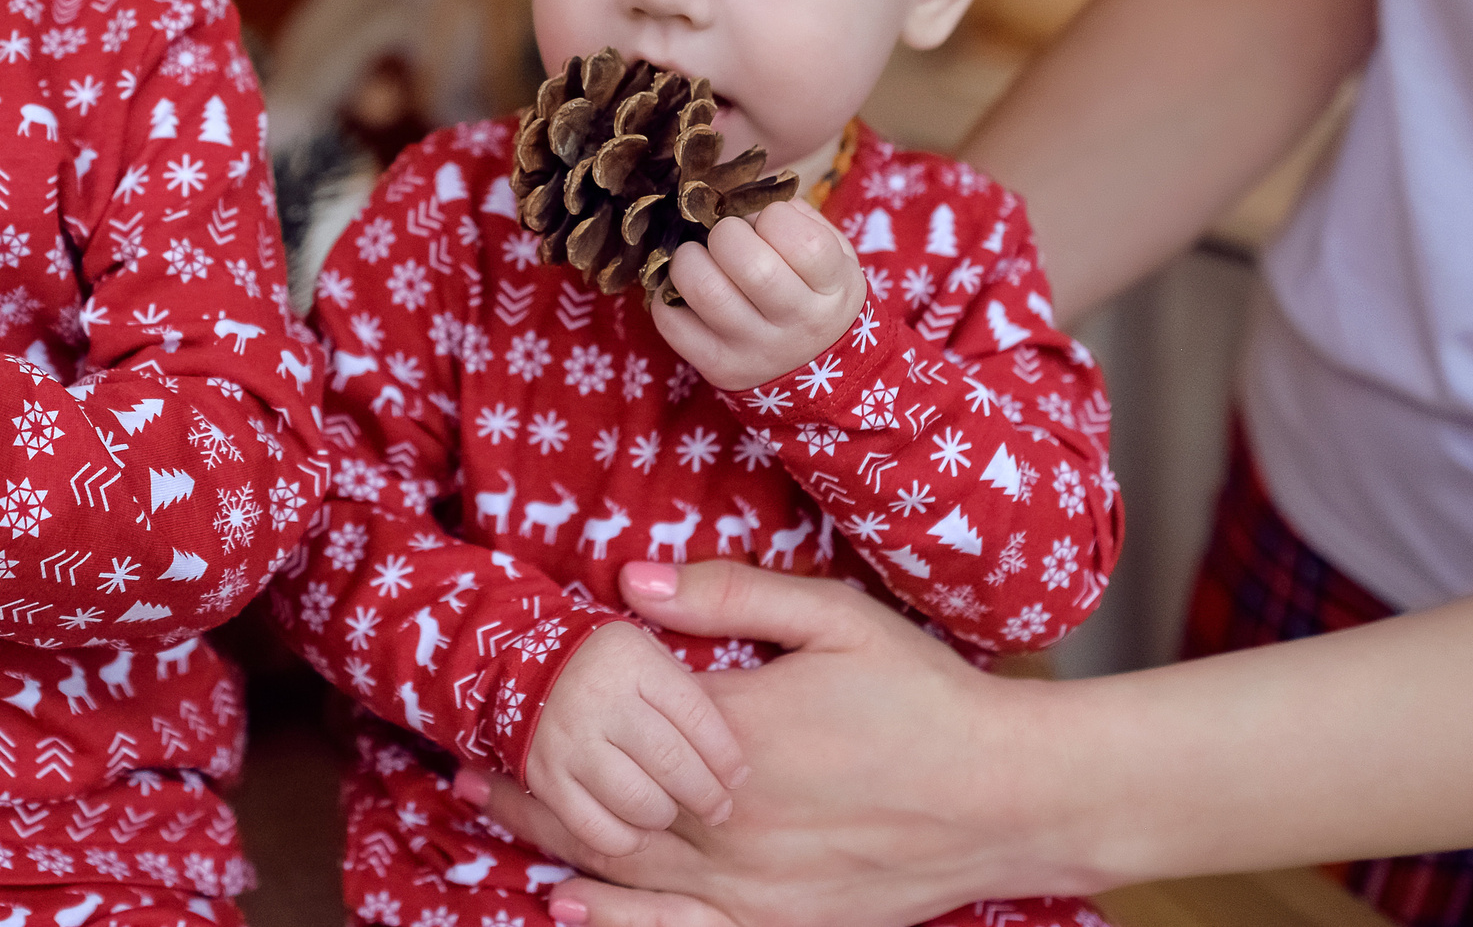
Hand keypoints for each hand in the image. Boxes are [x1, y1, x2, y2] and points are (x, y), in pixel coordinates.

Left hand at [458, 561, 1070, 926]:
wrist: (1010, 794)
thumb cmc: (924, 694)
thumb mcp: (833, 617)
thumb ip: (727, 596)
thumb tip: (630, 580)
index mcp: (735, 734)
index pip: (613, 731)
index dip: (545, 723)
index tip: (493, 706)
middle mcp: (732, 818)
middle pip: (601, 807)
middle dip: (526, 788)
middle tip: (462, 767)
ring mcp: (756, 884)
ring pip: (626, 872)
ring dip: (549, 846)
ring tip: (489, 820)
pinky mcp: (783, 923)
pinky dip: (617, 926)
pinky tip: (567, 910)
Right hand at [491, 619, 749, 859]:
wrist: (517, 662)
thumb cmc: (606, 664)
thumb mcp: (650, 649)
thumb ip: (690, 690)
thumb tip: (737, 760)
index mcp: (631, 658)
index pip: (698, 717)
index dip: (726, 756)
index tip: (737, 776)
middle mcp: (597, 697)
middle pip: (672, 764)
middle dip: (706, 795)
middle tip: (718, 808)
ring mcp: (567, 740)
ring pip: (638, 802)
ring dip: (665, 815)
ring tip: (672, 810)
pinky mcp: (544, 779)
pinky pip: (596, 829)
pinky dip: (626, 838)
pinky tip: (637, 827)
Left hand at [650, 199, 864, 392]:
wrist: (814, 368)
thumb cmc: (816, 293)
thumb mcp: (834, 257)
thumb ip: (800, 219)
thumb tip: (743, 199)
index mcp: (834, 289)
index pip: (807, 244)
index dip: (776, 217)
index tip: (767, 220)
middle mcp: (800, 324)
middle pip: (753, 266)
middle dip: (726, 232)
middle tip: (724, 235)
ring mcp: (757, 350)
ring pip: (707, 290)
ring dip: (689, 259)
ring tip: (696, 256)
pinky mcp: (718, 366)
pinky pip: (672, 323)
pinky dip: (665, 295)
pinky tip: (682, 288)